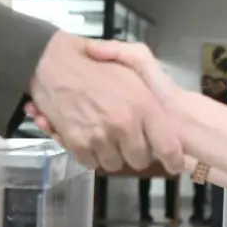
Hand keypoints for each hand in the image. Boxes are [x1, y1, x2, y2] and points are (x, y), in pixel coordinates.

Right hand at [27, 33, 180, 172]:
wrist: (53, 62)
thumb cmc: (97, 63)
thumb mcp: (135, 64)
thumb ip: (154, 96)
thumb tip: (171, 120)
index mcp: (144, 105)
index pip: (168, 147)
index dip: (172, 160)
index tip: (172, 164)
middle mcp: (125, 124)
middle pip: (140, 160)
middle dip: (135, 153)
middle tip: (127, 139)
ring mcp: (100, 136)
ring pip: (115, 164)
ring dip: (111, 154)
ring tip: (104, 134)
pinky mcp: (78, 144)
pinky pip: (91, 164)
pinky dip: (89, 154)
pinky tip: (86, 135)